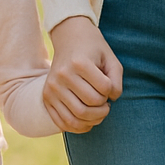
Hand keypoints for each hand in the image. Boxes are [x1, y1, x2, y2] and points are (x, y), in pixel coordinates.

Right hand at [43, 15, 121, 132]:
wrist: (69, 37)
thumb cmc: (93, 49)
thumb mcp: (111, 59)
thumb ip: (117, 81)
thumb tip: (111, 101)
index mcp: (78, 62)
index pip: (103, 89)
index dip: (112, 91)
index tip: (109, 85)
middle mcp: (62, 74)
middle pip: (89, 106)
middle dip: (103, 110)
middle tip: (106, 104)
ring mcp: (52, 86)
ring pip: (76, 117)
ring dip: (93, 120)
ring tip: (98, 112)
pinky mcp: (46, 96)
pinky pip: (62, 122)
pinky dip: (78, 127)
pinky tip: (87, 121)